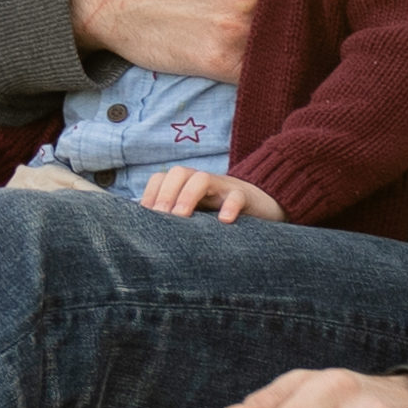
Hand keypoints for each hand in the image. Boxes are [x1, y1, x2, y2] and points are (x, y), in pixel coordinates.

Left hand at [138, 169, 283, 222]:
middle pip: (178, 172)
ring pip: (202, 178)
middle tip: (161, 215)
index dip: (150, 193)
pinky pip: (236, 196)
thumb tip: (144, 235)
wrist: (263, 204)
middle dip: (166, 193)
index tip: (144, 215)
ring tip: (181, 216)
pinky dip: (229, 206)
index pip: (162, 178)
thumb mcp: (195, 215)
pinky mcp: (245, 197)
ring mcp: (223, 188)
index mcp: (186, 186)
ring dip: (188, 195)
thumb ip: (174, 219)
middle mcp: (202, 183)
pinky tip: (224, 221)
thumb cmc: (220, 214)